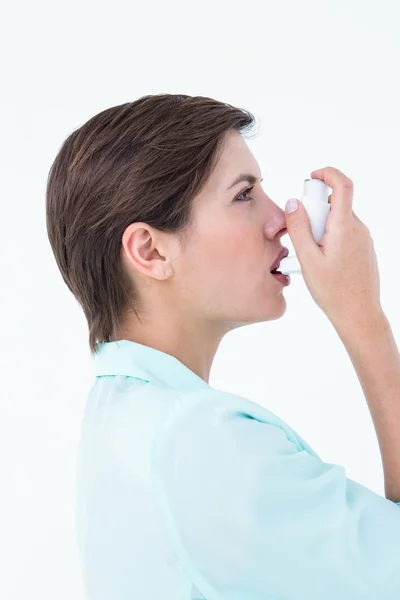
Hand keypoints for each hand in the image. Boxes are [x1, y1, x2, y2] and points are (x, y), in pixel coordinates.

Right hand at [285, 166, 382, 328]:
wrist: (358, 314)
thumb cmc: (334, 291)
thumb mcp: (308, 260)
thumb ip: (299, 229)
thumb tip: (294, 204)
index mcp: (345, 227)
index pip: (343, 185)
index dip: (328, 174)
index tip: (312, 178)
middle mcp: (358, 229)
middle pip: (334, 205)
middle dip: (314, 213)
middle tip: (303, 238)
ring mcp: (363, 239)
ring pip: (338, 221)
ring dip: (321, 230)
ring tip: (312, 257)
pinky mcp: (363, 249)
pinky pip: (344, 234)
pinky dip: (329, 240)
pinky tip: (323, 264)